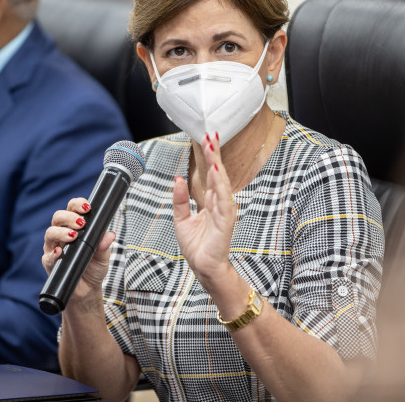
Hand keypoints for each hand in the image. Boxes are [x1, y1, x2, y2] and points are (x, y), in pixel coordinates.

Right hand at [42, 198, 114, 303]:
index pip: (71, 209)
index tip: (87, 207)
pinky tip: (60, 251)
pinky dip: (53, 253)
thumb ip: (105, 245)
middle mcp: (61, 234)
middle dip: (68, 216)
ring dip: (61, 232)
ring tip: (74, 236)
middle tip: (81, 223)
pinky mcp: (49, 263)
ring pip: (50, 233)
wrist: (88, 289)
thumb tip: (110, 234)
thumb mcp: (103, 256)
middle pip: (58, 217)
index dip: (77, 205)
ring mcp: (53, 248)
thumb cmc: (94, 268)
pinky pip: (47, 256)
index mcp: (74, 227)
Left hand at [172, 133, 236, 285]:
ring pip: (221, 182)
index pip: (210, 174)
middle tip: (211, 135)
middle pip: (217, 173)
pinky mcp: (225, 222)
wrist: (204, 268)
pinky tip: (216, 172)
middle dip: (214, 154)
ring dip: (217, 164)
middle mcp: (219, 203)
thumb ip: (180, 200)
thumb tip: (178, 179)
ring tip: (212, 148)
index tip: (207, 139)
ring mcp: (224, 211)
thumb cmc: (197, 247)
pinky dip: (219, 185)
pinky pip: (223, 200)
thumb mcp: (181, 219)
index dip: (209, 157)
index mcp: (211, 201)